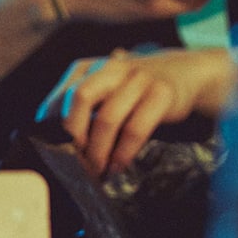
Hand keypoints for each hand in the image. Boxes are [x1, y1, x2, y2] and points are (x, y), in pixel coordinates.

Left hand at [36, 47, 237, 176]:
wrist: (185, 73)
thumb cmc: (134, 90)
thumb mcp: (105, 89)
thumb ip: (81, 107)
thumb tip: (54, 142)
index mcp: (90, 67)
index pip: (62, 95)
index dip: (53, 124)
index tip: (52, 148)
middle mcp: (112, 67)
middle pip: (80, 97)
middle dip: (73, 134)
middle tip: (73, 160)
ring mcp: (138, 78)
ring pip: (107, 117)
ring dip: (98, 150)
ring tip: (97, 170)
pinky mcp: (161, 93)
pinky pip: (135, 128)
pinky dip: (123, 152)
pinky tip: (118, 165)